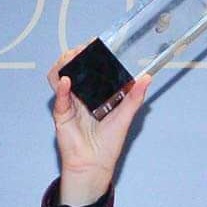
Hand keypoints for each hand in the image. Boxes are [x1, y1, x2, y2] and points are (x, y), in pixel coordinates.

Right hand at [44, 59, 152, 206]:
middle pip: (72, 67)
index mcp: (95, 92)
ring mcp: (69, 102)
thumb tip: (147, 78)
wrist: (95, 164)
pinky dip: (62, 88)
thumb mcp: (126, 117)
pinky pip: (60, 98)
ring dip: (64, 65)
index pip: (90, 66)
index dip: (90, 53)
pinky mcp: (62, 114)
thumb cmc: (109, 144)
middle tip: (82, 48)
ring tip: (72, 58)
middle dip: (74, 55)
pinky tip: (67, 81)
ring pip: (59, 77)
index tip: (95, 42)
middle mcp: (81, 94)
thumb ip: (134, 97)